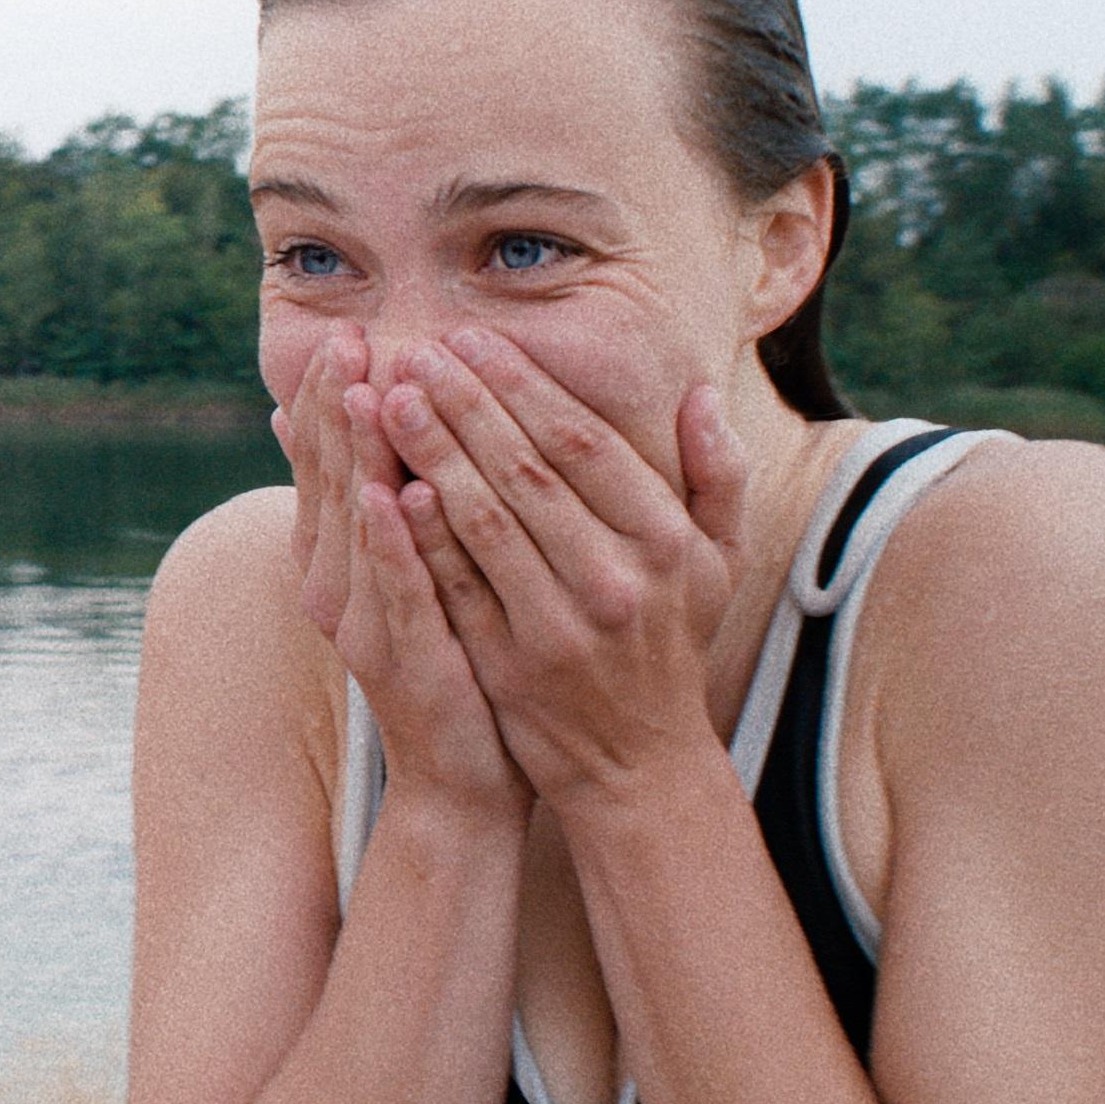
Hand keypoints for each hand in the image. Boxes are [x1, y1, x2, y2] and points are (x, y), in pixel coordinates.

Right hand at [274, 326, 526, 822]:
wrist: (458, 780)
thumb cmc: (446, 663)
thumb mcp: (405, 577)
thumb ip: (369, 505)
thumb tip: (318, 432)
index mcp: (338, 562)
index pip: (328, 464)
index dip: (334, 400)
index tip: (347, 335)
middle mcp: (336, 587)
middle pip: (333, 481)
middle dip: (342, 408)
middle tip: (348, 340)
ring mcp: (366, 625)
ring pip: (359, 525)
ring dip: (360, 457)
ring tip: (367, 392)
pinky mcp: (405, 660)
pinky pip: (398, 589)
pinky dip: (393, 541)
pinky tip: (395, 494)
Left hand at [375, 329, 750, 811]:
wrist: (638, 765)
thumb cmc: (671, 643)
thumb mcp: (717, 562)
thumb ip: (717, 475)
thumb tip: (699, 394)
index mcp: (664, 540)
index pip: (584, 443)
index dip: (523, 385)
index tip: (472, 339)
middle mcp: (616, 579)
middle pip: (526, 471)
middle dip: (465, 403)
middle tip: (415, 350)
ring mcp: (558, 625)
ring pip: (485, 521)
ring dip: (433, 454)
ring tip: (390, 398)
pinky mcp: (508, 665)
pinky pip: (458, 587)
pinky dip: (423, 536)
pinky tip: (387, 487)